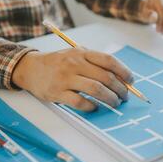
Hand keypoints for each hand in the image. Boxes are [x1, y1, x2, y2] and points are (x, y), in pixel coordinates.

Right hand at [12, 48, 133, 111]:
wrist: (31, 68)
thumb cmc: (59, 62)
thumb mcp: (76, 54)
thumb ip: (94, 62)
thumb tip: (119, 77)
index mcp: (82, 53)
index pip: (109, 61)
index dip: (123, 71)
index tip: (131, 81)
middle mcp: (75, 63)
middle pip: (105, 77)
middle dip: (120, 89)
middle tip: (124, 96)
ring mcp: (65, 78)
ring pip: (96, 89)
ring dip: (110, 98)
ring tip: (115, 103)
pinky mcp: (57, 92)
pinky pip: (80, 102)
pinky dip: (92, 106)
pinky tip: (96, 107)